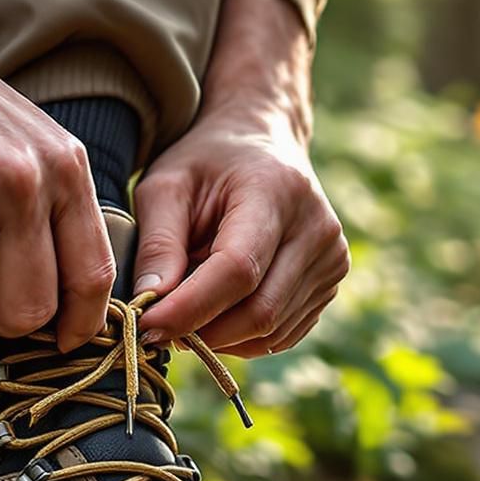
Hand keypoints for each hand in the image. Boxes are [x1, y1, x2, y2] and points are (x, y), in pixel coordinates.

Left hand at [133, 0, 346, 354]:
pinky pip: (283, 334)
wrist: (263, 142)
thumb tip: (149, 304)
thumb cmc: (207, 164)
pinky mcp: (332, 282)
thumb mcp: (166, 185)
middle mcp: (317, 227)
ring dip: (220, 338)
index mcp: (276, 191)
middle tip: (158, 329)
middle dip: (202, 332)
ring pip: (271, 331)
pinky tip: (219, 312)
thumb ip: (157, 243)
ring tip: (188, 311)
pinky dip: (243, 338)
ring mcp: (332, 258)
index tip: (147, 327)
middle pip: (259, 310)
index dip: (191, 307)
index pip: (238, 269)